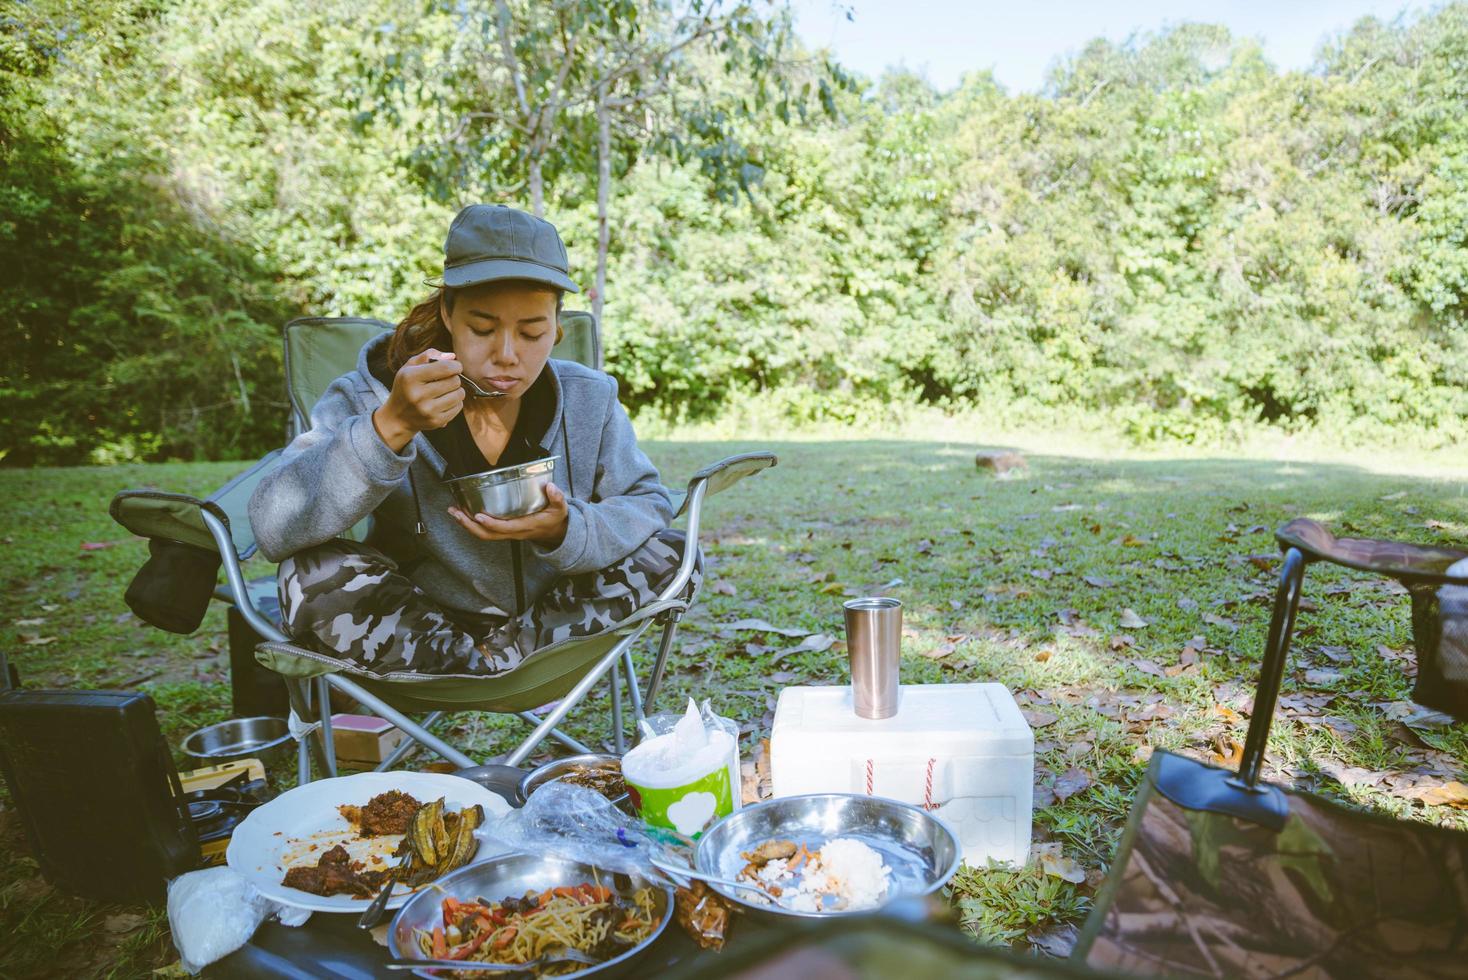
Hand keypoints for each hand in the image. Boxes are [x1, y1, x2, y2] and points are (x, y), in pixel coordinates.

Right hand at [373, 348, 463, 450]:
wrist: (397, 417)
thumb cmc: (406, 387)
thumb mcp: (410, 367)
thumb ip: (428, 355)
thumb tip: (452, 356)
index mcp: (410, 377)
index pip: (445, 368)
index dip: (456, 365)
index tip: (456, 367)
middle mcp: (418, 395)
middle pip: (454, 381)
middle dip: (454, 378)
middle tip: (447, 380)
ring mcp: (427, 410)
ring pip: (459, 395)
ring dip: (457, 390)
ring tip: (447, 390)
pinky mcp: (436, 421)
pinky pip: (458, 407)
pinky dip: (455, 402)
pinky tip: (445, 401)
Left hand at [448, 482, 568, 545]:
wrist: (554, 533)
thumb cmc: (554, 519)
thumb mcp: (560, 509)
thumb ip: (557, 498)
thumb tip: (551, 487)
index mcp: (525, 527)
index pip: (505, 528)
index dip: (491, 524)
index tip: (478, 515)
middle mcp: (513, 532)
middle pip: (487, 535)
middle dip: (469, 525)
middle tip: (455, 512)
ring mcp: (506, 533)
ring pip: (483, 534)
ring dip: (466, 524)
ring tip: (453, 511)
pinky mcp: (503, 531)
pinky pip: (484, 531)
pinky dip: (471, 524)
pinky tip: (462, 513)